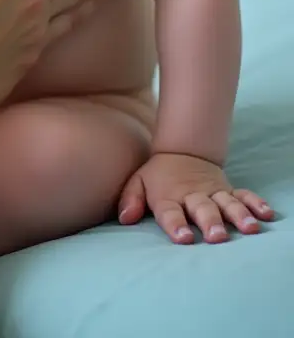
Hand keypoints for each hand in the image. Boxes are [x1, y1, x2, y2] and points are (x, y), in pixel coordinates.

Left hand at [118, 152, 273, 242]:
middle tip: (218, 236)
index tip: (184, 238)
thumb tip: (125, 218)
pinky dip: (255, 203)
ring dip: (238, 215)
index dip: (176, 225)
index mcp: (168, 196)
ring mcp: (213, 192)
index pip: (170, 212)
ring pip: (227, 203)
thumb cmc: (158, 176)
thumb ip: (130, 200)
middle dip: (210, 222)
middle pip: (203, 209)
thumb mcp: (138, 182)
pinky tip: (267, 214)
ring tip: (250, 228)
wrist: (181, 151)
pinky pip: (244, 195)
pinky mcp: (228, 189)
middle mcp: (193, 195)